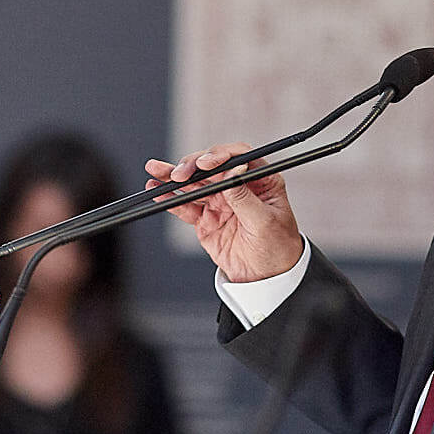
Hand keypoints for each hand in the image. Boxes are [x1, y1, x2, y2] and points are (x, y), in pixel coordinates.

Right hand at [145, 143, 304, 282]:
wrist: (266, 278)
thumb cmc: (277, 248)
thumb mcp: (265, 221)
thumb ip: (244, 197)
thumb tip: (232, 173)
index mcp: (260, 180)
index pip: (239, 157)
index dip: (220, 156)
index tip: (206, 163)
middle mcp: (238, 186)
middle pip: (211, 167)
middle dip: (192, 167)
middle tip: (179, 174)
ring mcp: (220, 201)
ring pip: (194, 184)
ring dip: (174, 177)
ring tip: (156, 171)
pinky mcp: (206, 219)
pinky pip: (186, 206)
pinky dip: (170, 199)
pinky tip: (156, 191)